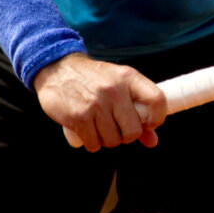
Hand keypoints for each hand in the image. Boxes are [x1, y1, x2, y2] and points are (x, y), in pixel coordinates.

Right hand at [34, 53, 166, 151]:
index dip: (157, 118)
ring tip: (100, 128)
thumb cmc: (94, 80)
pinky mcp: (78, 117)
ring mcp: (95, 104)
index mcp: (128, 77)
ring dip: (107, 140)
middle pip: (134, 131)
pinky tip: (88, 132)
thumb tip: (152, 141)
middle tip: (117, 129)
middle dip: (126, 136)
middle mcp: (114, 90)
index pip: (157, 100)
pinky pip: (94, 144)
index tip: (148, 124)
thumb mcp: (119, 85)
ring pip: (113, 141)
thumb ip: (137, 111)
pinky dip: (92, 143)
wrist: (57, 68)